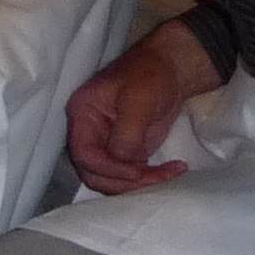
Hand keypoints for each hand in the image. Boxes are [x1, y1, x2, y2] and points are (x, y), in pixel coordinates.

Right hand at [65, 20, 220, 193]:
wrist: (171, 70)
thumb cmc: (150, 75)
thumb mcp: (138, 98)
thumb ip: (127, 132)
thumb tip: (124, 161)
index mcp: (83, 115)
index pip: (84, 154)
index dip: (107, 169)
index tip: (136, 172)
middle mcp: (89, 133)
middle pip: (93, 172)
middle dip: (123, 182)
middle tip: (156, 179)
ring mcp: (106, 143)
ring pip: (111, 179)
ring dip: (138, 184)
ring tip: (168, 175)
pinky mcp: (125, 151)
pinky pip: (129, 175)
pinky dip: (148, 179)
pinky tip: (171, 172)